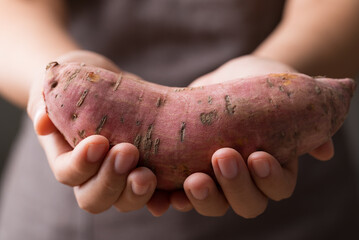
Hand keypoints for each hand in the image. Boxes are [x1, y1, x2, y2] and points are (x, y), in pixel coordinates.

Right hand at [27, 50, 160, 213]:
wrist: (101, 80)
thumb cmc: (73, 85)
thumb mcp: (53, 88)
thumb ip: (44, 103)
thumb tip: (42, 121)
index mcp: (68, 158)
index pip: (69, 173)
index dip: (81, 164)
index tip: (98, 142)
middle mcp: (93, 173)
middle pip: (95, 197)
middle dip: (110, 181)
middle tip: (127, 153)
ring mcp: (120, 174)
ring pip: (124, 200)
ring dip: (137, 192)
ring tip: (148, 175)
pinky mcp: (145, 166)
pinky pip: (153, 193)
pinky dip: (161, 197)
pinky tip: (172, 194)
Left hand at [168, 55, 333, 216]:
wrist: (231, 77)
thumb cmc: (264, 85)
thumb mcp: (287, 93)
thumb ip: (306, 117)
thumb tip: (324, 150)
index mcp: (273, 168)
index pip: (277, 187)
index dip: (270, 178)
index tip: (259, 155)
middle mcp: (246, 181)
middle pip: (246, 203)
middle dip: (235, 186)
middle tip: (223, 157)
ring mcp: (216, 179)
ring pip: (213, 204)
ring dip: (202, 197)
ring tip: (192, 180)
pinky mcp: (187, 171)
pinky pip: (178, 194)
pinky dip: (169, 199)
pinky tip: (161, 196)